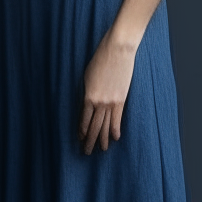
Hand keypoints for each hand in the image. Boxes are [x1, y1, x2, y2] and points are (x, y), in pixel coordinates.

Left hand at [78, 29, 137, 154]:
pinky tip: (114, 138)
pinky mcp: (122, 98)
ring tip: (101, 150)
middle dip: (90, 140)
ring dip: (103, 138)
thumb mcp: (87, 75)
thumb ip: (88, 91)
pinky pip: (118, 118)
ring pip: (106, 125)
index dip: (82, 131)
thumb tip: (88, 103)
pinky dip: (115, 129)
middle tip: (86, 152)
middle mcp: (100, 102)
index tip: (79, 139)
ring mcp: (112, 102)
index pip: (84, 119)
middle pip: (94, 126)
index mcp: (88, 96)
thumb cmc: (100, 58)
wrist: (118, 49)